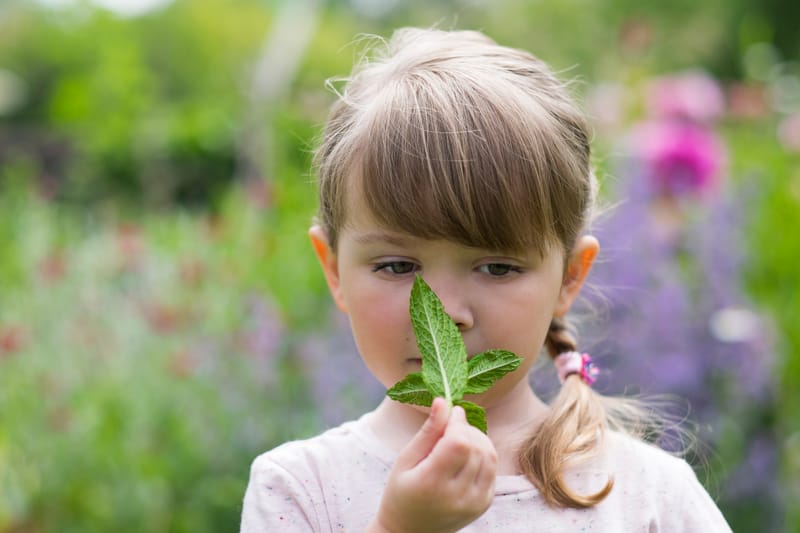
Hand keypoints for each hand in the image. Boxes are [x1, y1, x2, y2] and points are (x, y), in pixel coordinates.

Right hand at [369, 398, 497, 532]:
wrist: (409, 531)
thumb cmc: (401, 491)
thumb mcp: (406, 459)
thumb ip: (428, 431)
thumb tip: (443, 400)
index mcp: (431, 483)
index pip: (459, 443)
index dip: (458, 422)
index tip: (451, 412)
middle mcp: (457, 496)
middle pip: (476, 447)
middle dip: (466, 428)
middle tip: (451, 426)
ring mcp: (473, 503)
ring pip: (489, 456)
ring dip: (478, 439)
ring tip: (459, 438)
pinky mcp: (483, 505)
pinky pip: (492, 469)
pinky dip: (483, 455)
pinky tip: (466, 454)